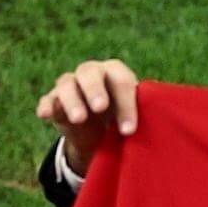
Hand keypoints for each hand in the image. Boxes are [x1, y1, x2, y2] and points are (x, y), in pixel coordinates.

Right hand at [35, 59, 139, 175]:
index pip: (121, 80)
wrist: (100, 131)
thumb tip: (162, 134)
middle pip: (89, 72)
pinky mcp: (54, 101)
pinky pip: (48, 100)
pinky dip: (46, 106)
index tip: (129, 130)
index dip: (125, 103)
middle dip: (95, 89)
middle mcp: (92, 74)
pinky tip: (45, 115)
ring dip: (72, 100)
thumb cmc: (123, 120)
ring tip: (79, 118)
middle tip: (100, 108)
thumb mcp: (135, 120)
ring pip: (67, 84)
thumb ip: (142, 119)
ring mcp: (71, 85)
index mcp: (116, 74)